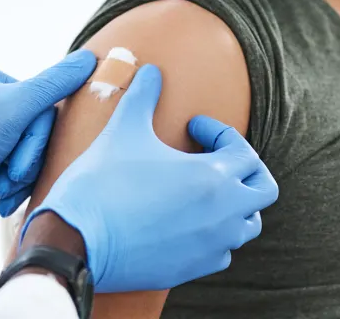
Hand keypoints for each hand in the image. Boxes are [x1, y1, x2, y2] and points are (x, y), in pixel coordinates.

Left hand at [0, 50, 96, 237]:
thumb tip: (90, 58)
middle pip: (33, 128)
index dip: (37, 136)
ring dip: (18, 175)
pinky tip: (0, 199)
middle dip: (26, 159)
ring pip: (24, 151)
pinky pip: (9, 166)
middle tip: (10, 179)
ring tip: (2, 192)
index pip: (40, 102)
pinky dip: (9, 184)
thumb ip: (54, 85)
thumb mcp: (12, 109)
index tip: (20, 159)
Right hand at [21, 65, 279, 293]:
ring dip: (234, 202)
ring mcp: (210, 247)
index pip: (244, 151)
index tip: (192, 127)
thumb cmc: (102, 183)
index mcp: (214, 179)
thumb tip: (150, 69)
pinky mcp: (191, 270)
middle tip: (214, 156)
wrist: (76, 242)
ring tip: (202, 188)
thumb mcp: (123, 129)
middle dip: (245, 168)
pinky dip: (215, 234)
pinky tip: (187, 220)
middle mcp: (223, 216)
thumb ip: (143, 95)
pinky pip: (222, 253)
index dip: (219, 132)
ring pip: (246, 224)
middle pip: (263, 190)